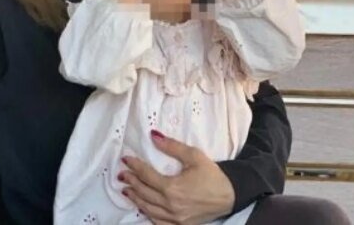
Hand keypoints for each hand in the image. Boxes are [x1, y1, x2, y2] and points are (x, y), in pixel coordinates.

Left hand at [118, 131, 234, 224]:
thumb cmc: (213, 175)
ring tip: (127, 190)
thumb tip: (153, 136)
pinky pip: (159, 222)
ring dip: (136, 198)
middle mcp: (171, 205)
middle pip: (144, 192)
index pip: (146, 176)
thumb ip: (172, 146)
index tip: (126, 159)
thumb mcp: (194, 156)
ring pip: (148, 209)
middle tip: (122, 174)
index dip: (134, 166)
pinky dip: (148, 214)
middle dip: (131, 182)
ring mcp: (175, 218)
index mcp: (173, 188)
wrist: (230, 196)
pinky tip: (143, 208)